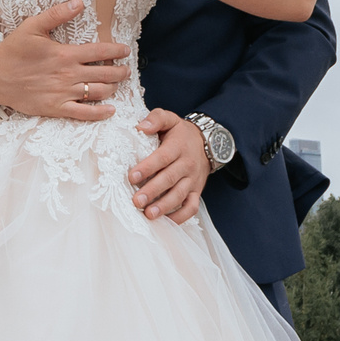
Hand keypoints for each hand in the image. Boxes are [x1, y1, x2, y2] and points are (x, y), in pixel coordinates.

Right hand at [0, 0, 129, 120]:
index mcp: (65, 54)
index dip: (117, 51)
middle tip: (126, 69)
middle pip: (105, 73)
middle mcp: (68, 75)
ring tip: (117, 84)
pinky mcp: (56, 108)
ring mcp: (63, 93)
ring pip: (99, 92)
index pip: (100, 52)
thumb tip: (79, 2)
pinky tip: (110, 110)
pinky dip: (100, 112)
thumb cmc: (13, 50)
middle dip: (121, 71)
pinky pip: (84, 114)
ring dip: (113, 88)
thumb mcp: (32, 26)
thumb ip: (57, 14)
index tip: (126, 50)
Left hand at [130, 109, 207, 223]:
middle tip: (136, 201)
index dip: (147, 168)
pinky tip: (165, 222)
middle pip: (169, 179)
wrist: (207, 143)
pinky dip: (180, 217)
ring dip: (164, 207)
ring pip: (179, 196)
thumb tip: (140, 126)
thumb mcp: (170, 119)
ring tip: (149, 215)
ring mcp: (193, 180)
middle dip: (152, 192)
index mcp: (177, 147)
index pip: (162, 158)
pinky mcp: (197, 192)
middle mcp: (187, 165)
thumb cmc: (180, 133)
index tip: (132, 177)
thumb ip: (156, 118)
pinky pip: (191, 207)